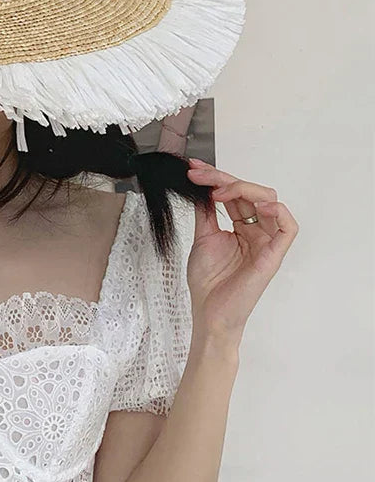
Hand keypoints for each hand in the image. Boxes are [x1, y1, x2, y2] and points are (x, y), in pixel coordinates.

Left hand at [184, 158, 298, 345]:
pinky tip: (255, 204)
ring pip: (269, 201)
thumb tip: (202, 187)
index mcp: (240, 227)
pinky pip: (288, 227)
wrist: (209, 312)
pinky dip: (276, 211)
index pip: (234, 194)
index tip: (194, 170)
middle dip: (224, 179)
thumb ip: (206, 212)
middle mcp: (255, 231)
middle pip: (250, 192)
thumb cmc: (208, 282)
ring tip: (219, 191)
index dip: (216, 178)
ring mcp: (266, 241)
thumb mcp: (203, 237)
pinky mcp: (273, 254)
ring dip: (244, 189)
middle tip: (200, 177)